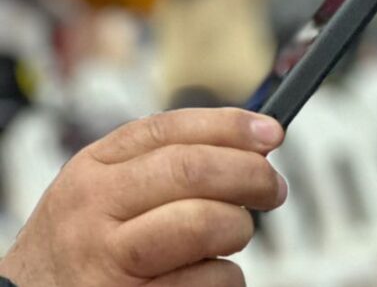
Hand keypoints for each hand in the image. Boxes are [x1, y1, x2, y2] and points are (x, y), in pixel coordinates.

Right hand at [0, 109, 287, 286]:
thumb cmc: (83, 246)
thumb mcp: (103, 190)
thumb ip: (163, 163)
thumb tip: (252, 144)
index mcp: (93, 169)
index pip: (171, 129)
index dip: (231, 126)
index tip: (271, 133)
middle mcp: (96, 209)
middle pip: (193, 171)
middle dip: (250, 175)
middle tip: (272, 189)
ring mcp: (110, 260)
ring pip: (206, 225)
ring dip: (237, 230)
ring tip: (229, 237)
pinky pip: (208, 280)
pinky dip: (224, 278)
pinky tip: (202, 276)